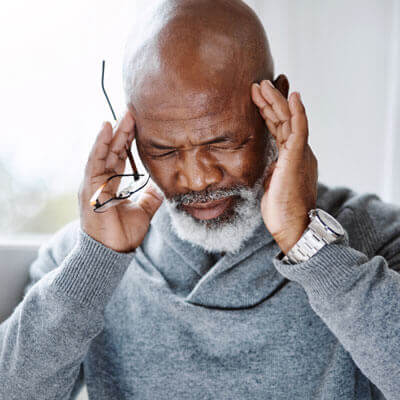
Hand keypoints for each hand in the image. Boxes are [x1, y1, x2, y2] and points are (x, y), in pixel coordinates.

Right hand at [78, 111, 162, 252]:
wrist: (113, 252)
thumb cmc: (123, 234)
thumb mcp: (143, 211)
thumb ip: (150, 197)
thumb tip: (160, 186)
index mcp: (113, 183)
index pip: (121, 156)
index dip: (129, 139)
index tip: (139, 123)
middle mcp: (102, 180)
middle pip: (113, 149)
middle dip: (124, 130)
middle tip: (133, 112)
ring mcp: (94, 182)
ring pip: (104, 151)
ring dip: (114, 132)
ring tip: (124, 114)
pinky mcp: (89, 186)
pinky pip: (94, 160)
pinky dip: (100, 143)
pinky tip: (106, 127)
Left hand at [251, 80, 317, 254]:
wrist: (293, 226)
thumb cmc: (281, 210)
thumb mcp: (272, 183)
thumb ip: (272, 169)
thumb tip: (267, 164)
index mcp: (290, 157)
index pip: (279, 129)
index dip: (268, 114)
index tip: (257, 99)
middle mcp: (298, 151)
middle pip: (283, 120)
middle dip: (270, 101)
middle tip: (258, 85)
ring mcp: (299, 153)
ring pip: (289, 120)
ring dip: (277, 101)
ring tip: (263, 84)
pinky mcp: (298, 158)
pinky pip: (299, 129)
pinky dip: (297, 112)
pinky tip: (292, 96)